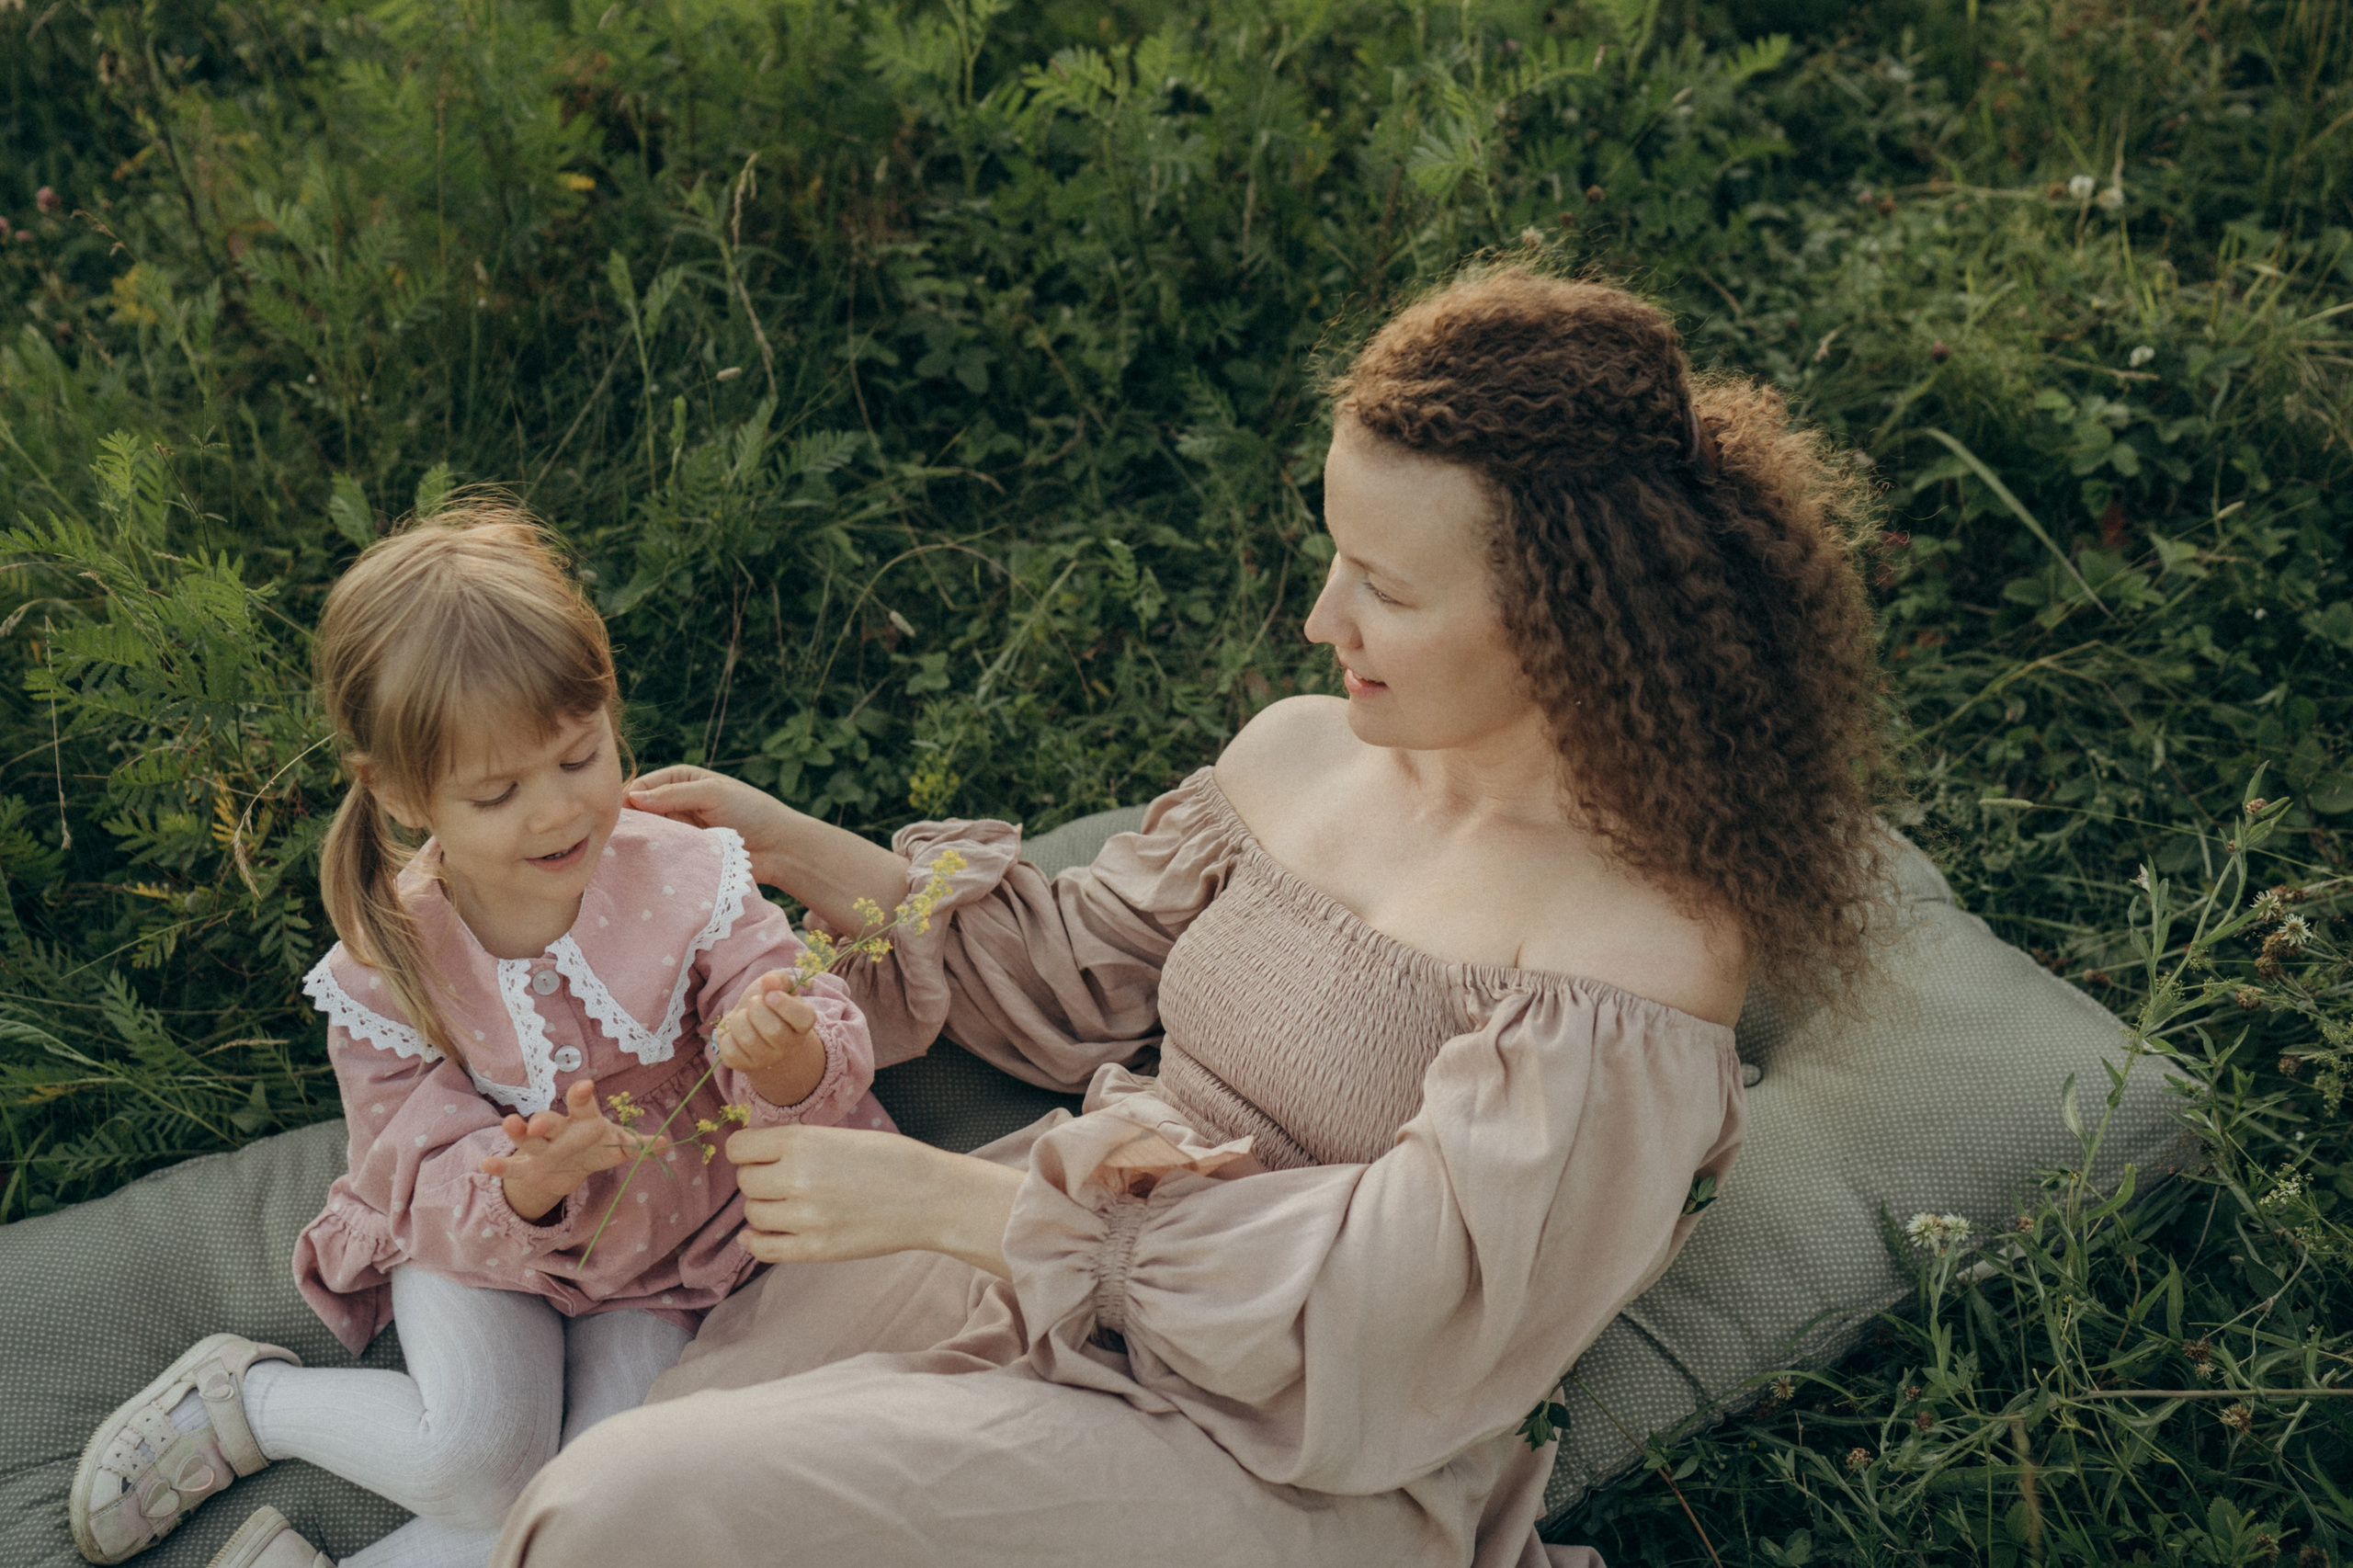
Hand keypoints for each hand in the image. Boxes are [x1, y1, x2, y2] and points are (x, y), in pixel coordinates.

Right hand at [481, 1078, 667, 1222]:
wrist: (574, 1166)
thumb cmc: (599, 1147)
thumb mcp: (620, 1146)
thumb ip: (640, 1145)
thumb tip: (668, 1144)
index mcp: (584, 1120)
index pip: (583, 1105)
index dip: (584, 1095)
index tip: (587, 1085)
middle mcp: (559, 1130)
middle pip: (549, 1121)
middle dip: (543, 1121)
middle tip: (537, 1121)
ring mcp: (542, 1147)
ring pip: (527, 1139)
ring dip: (517, 1133)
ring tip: (508, 1126)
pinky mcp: (529, 1167)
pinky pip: (513, 1167)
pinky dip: (500, 1168)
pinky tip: (485, 1166)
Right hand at [626, 766, 794, 874]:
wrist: (779, 848)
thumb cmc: (751, 811)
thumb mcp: (712, 793)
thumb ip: (673, 794)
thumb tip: (632, 797)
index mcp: (680, 779)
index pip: (641, 786)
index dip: (627, 799)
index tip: (614, 815)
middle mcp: (674, 803)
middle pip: (640, 812)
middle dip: (631, 823)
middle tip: (615, 837)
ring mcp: (678, 830)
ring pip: (648, 835)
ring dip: (642, 842)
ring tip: (626, 852)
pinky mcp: (684, 854)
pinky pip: (662, 855)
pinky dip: (655, 858)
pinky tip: (644, 864)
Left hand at [714, 970, 825, 1108]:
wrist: (751, 1026)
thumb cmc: (766, 1004)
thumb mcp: (775, 986)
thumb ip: (777, 980)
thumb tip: (770, 980)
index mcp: (802, 1025)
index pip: (803, 1019)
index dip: (785, 1005)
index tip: (770, 995)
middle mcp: (789, 1046)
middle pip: (774, 1031)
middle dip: (757, 1009)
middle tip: (754, 1003)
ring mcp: (767, 1059)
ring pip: (749, 1040)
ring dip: (739, 1020)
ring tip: (743, 1016)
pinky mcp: (744, 1065)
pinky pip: (730, 1052)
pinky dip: (726, 1036)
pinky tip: (734, 1033)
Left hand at [729, 1124, 1023, 1278]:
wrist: (931, 1197)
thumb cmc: (892, 1160)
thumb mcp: (841, 1135)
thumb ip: (798, 1143)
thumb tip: (754, 1149)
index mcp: (802, 1142)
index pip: (739, 1148)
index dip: (746, 1151)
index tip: (757, 1154)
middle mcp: (797, 1178)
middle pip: (745, 1182)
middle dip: (758, 1178)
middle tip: (781, 1179)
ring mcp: (805, 1217)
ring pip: (753, 1213)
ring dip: (764, 1207)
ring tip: (788, 1203)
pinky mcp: (815, 1249)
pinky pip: (764, 1248)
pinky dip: (756, 1240)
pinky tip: (763, 1232)